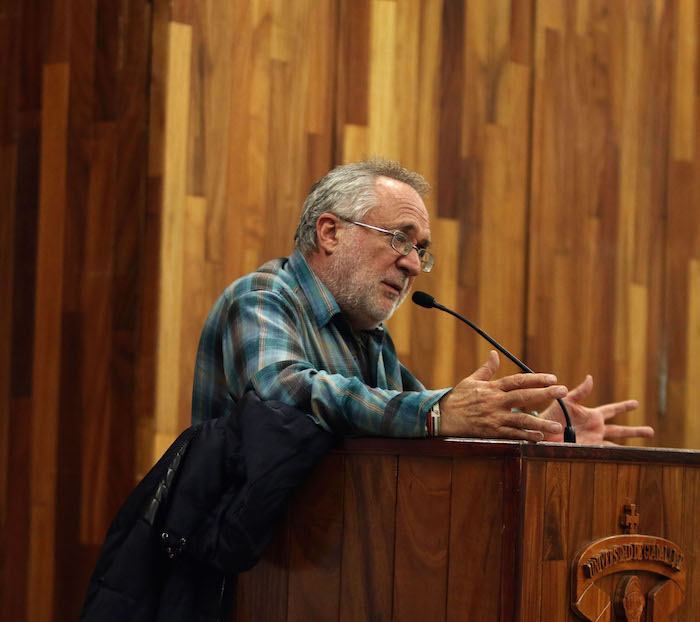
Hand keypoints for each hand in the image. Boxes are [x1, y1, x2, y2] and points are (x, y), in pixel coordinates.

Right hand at [439, 351, 565, 440]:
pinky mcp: (491, 432)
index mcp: (492, 388)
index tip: (552, 378)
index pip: (517, 380)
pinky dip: (526, 436)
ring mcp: (494, 418)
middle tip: (563, 391)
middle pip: (524, 396)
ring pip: (521, 420)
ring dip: (540, 423)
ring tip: (556, 425)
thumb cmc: (457, 398)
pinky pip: (512, 435)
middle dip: (545, 393)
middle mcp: (495, 402)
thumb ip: (487, 369)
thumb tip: (494, 354)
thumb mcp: (471, 380)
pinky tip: (539, 437)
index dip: (535, 379)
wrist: (441, 416)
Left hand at [540, 375, 654, 443]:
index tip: (636, 404)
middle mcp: (596, 428)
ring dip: (629, 445)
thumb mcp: (567, 401)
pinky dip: (615, 454)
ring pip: (615, 443)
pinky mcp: (588, 449)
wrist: (542, 432)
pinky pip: (604, 452)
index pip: (612, 410)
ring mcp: (593, 440)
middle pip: (620, 430)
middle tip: (651, 431)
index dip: (623, 407)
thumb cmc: (551, 415)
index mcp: (592, 415)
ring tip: (643, 448)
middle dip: (635, 431)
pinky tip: (626, 457)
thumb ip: (580, 392)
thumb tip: (591, 377)